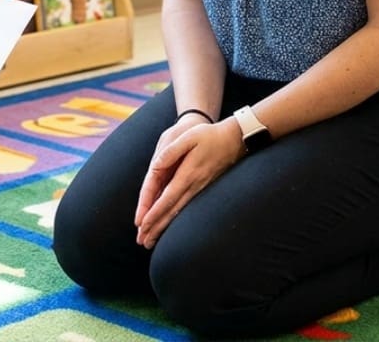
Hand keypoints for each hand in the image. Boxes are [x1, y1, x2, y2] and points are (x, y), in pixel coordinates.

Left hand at [134, 119, 243, 248]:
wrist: (236, 140)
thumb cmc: (210, 136)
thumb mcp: (189, 137)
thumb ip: (171, 151)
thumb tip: (156, 165)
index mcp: (188, 175)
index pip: (167, 199)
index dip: (154, 213)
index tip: (142, 225)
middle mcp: (193, 186)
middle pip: (171, 212)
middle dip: (156, 228)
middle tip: (142, 243)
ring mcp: (199, 189)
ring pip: (178, 213)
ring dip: (164, 228)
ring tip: (151, 241)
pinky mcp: (202, 189)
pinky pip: (185, 208)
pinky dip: (174, 220)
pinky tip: (167, 227)